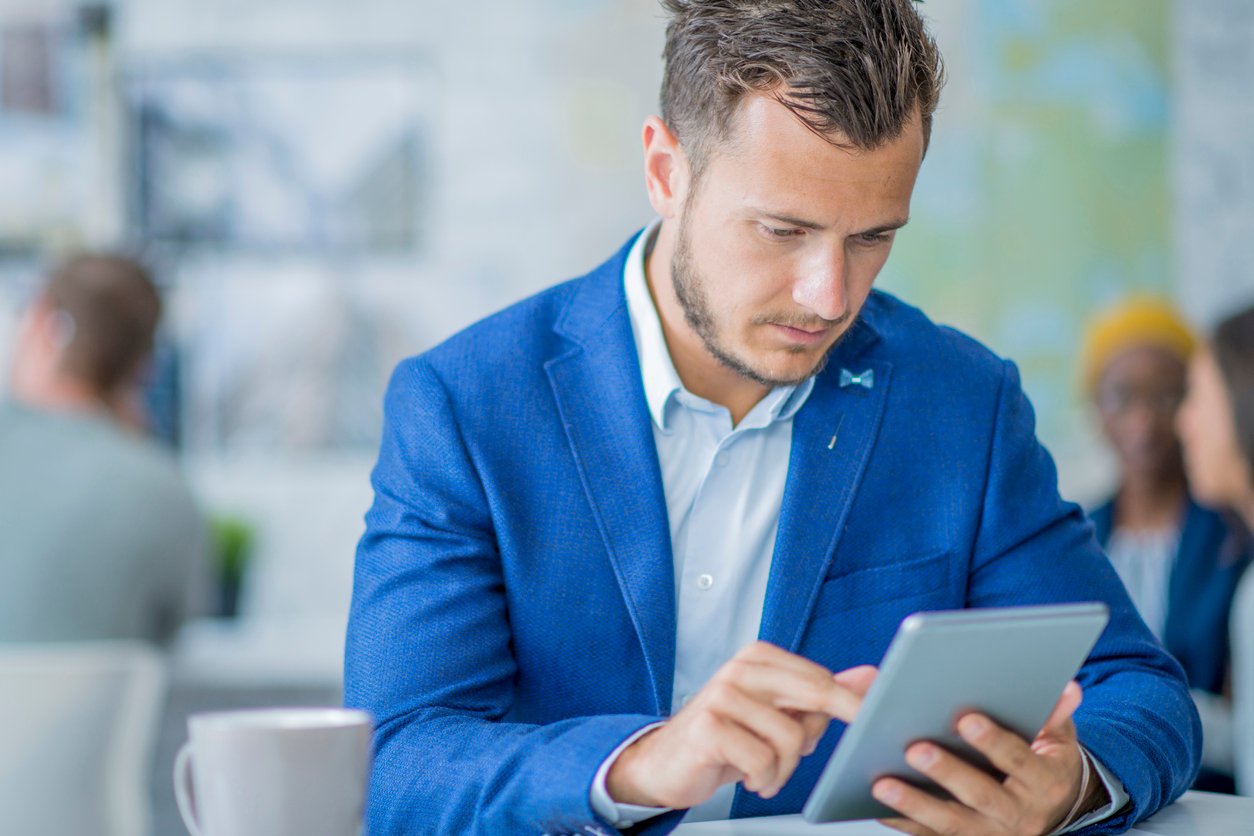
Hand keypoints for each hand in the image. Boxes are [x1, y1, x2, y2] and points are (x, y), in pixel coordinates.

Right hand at [606, 642, 876, 808]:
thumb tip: (870, 677)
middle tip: (814, 752)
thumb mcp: (776, 716)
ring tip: (768, 774)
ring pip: (791, 737)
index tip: (873, 720)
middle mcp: (741, 669)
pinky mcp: (709, 727)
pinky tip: (750, 779)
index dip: (849, 706)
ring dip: (785, 769)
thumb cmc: (727, 738)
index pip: (821, 678)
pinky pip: (763, 760)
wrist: (666, 764)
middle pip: (814, 694)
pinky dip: (764, 779)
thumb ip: (821, 696)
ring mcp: (723, 695)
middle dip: (825, 730)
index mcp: (759, 658)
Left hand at [873, 681, 1096, 835]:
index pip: (1019, 759)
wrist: (1051, 809)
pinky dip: (904, 823)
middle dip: (947, 772)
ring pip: (952, 823)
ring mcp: (992, 834)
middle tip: (914, 748)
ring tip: (882, 783)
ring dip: (916, 804)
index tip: (966, 719)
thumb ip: (1055, 713)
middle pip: (981, 795)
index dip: (993, 741)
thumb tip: (1068, 688)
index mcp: (1044, 781)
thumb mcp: (1058, 737)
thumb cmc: (1043, 760)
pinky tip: (877, 806)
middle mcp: (1019, 814)